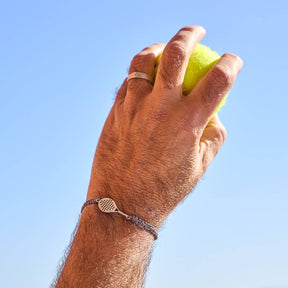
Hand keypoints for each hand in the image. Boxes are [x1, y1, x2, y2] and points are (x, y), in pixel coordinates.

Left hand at [87, 26, 242, 227]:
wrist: (122, 203)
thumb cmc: (164, 188)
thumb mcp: (200, 166)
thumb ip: (213, 136)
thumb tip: (215, 115)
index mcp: (188, 122)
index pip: (219, 79)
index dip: (231, 63)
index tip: (232, 61)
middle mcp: (161, 108)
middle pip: (176, 54)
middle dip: (190, 34)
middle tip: (197, 31)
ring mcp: (134, 107)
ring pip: (143, 60)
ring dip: (157, 48)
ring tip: (163, 49)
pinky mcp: (115, 112)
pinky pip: (127, 81)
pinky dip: (139, 74)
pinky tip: (145, 79)